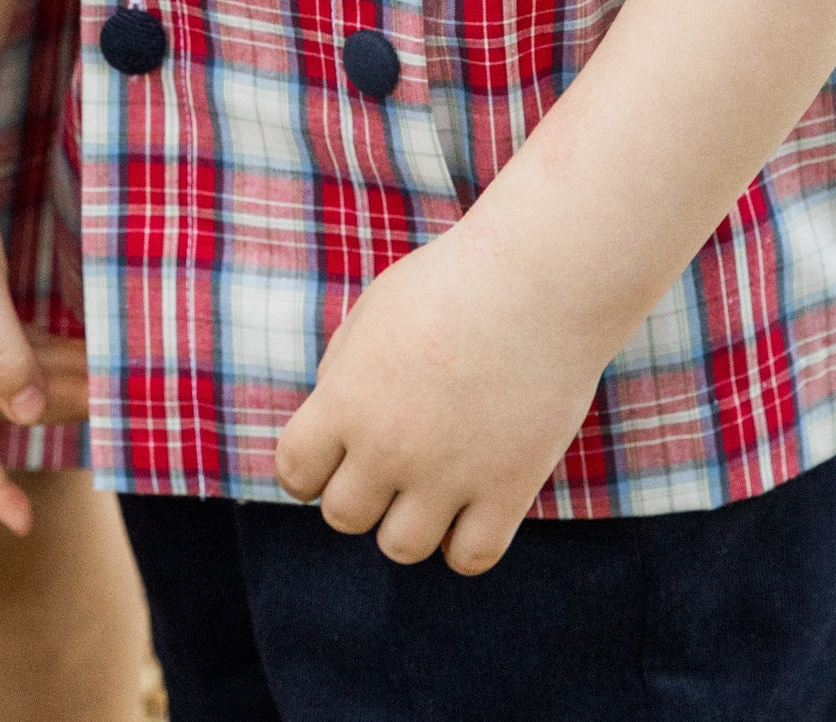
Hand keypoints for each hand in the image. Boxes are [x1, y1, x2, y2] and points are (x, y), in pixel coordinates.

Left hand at [273, 212, 606, 575]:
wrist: (541, 277)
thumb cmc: (454, 282)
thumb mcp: (374, 312)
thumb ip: (342, 375)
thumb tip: (332, 434)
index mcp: (346, 399)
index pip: (294, 473)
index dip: (310, 466)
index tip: (336, 449)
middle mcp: (388, 447)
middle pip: (344, 515)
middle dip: (362, 489)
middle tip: (396, 452)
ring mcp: (448, 476)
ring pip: (401, 547)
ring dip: (410, 519)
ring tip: (435, 477)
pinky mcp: (506, 491)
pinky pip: (469, 558)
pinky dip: (465, 540)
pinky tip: (474, 500)